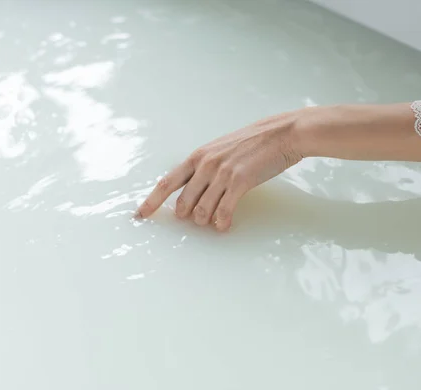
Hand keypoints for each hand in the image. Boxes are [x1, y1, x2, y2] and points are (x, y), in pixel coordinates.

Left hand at [135, 112, 303, 230]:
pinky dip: (222, 222)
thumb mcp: (220, 150)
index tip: (139, 215)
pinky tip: (224, 225)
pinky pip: (223, 211)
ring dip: (205, 221)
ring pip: (201, 210)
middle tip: (195, 220)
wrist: (281, 134)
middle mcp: (205, 164)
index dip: (151, 202)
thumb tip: (192, 190)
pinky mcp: (240, 181)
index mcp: (197, 156)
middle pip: (182, 202)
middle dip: (186, 217)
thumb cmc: (252, 143)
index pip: (167, 183)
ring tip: (213, 223)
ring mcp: (222, 173)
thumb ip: (204, 167)